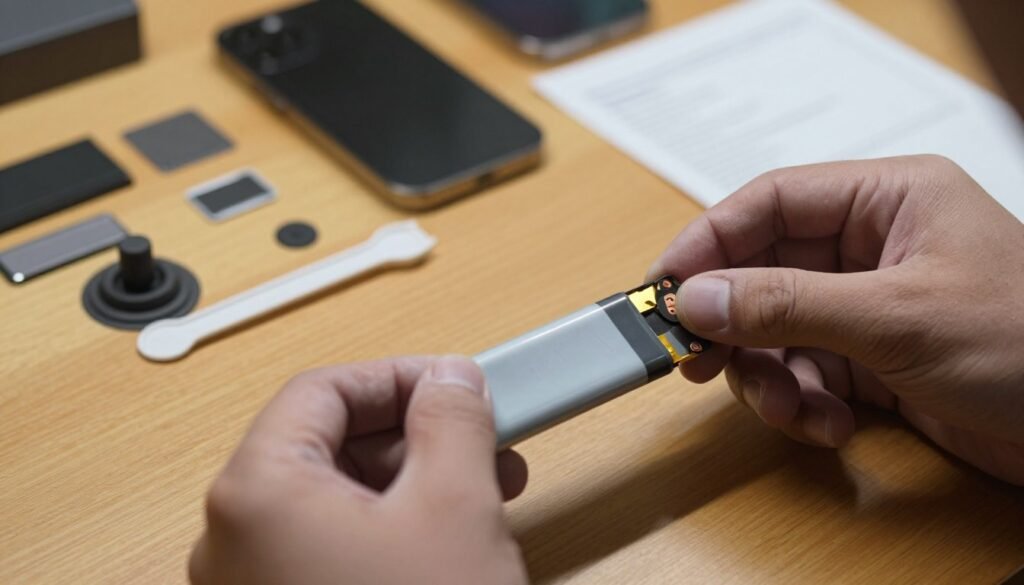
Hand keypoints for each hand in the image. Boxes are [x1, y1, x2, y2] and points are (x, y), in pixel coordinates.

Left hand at [189, 356, 529, 584]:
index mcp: (257, 492)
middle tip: (477, 436)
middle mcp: (237, 538)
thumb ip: (452, 421)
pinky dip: (391, 527)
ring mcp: (255, 584)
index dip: (396, 376)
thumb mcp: (454, 507)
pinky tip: (447, 537)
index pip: (322, 389)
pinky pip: (333, 546)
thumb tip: (451, 379)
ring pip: (334, 498)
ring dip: (411, 480)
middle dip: (412, 433)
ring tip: (481, 488)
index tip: (455, 385)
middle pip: (325, 442)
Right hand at [649, 155, 1023, 484]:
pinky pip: (804, 376)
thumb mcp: (897, 318)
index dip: (710, 239)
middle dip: (734, 324)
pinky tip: (830, 428)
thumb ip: (787, 304)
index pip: (772, 202)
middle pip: (763, 273)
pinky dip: (803, 406)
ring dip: (769, 379)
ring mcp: (868, 308)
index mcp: (887, 200)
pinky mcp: (872, 362)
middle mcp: (872, 249)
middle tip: (694, 360)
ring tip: (792, 412)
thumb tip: (698, 295)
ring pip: (776, 333)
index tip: (664, 284)